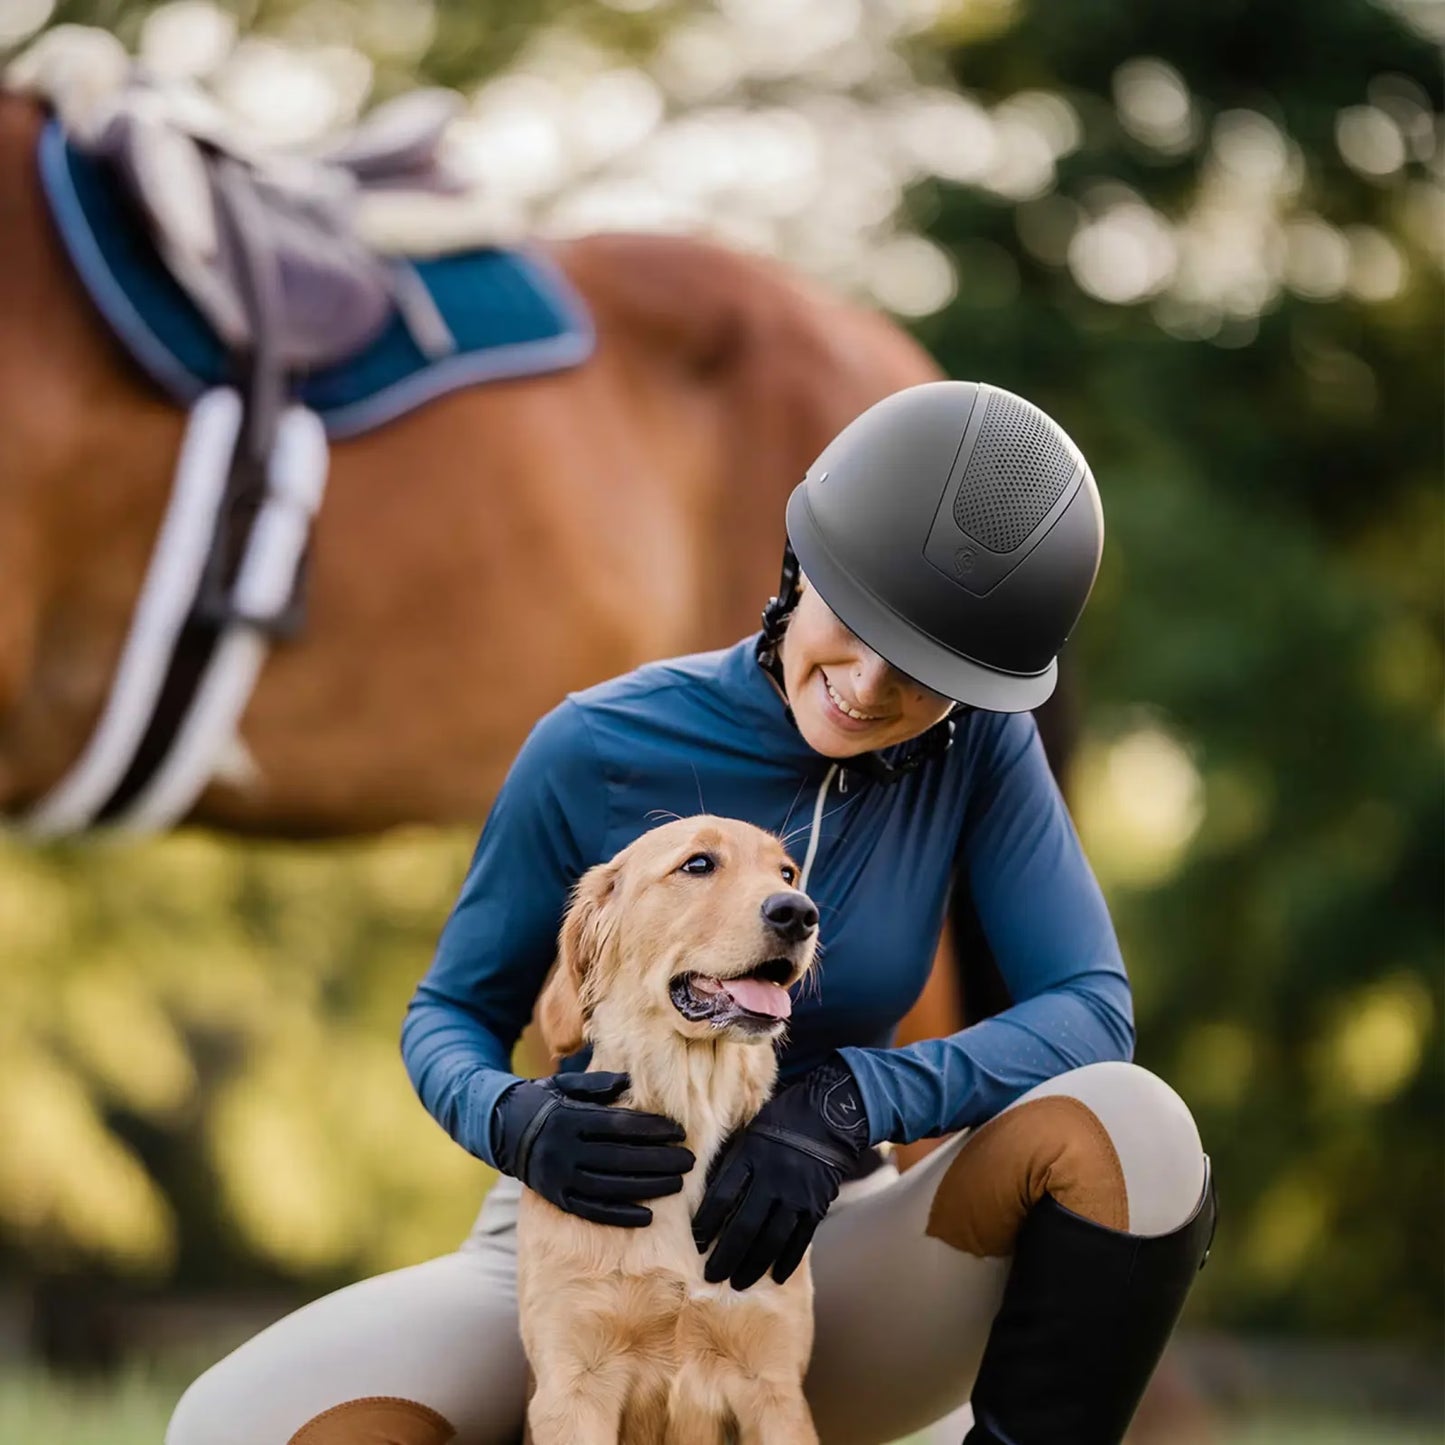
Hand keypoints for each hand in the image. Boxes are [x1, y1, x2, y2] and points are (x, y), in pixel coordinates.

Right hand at [491, 1071, 693, 1226]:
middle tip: (690, 1161)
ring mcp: (559, 1177)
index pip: (619, 1126)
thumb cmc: (544, 1100)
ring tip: (677, 1184)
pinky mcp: (557, 1198)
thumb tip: (629, 1083)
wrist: (501, 1129)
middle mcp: (564, 1150)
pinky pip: (592, 1211)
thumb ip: (597, 1083)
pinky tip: (647, 1217)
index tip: (678, 1131)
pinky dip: (620, 1215)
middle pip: (620, 1158)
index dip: (652, 1129)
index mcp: (569, 1118)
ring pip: (610, 1186)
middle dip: (659, 1160)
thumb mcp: (565, 1083)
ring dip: (647, 1187)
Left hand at [692, 1055, 869, 1289]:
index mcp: (752, 1156)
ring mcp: (797, 1194)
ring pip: (771, 1239)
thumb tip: (704, 1196)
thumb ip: (731, 1163)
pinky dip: (787, 1261)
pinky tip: (776, 1277)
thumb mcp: (750, 1133)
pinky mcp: (816, 1205)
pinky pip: (800, 1240)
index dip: (706, 1223)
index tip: (696, 1242)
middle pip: (744, 1226)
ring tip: (738, 1284)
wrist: (829, 1116)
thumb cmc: (780, 1122)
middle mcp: (773, 1178)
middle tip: (712, 1277)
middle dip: (726, 1256)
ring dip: (753, 1266)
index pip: (722, 1196)